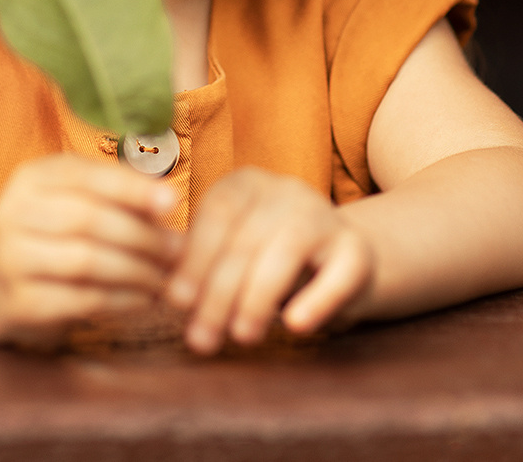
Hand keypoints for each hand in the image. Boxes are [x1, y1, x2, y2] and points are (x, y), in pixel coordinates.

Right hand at [0, 154, 181, 342]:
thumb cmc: (53, 231)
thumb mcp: (73, 199)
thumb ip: (115, 194)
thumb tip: (167, 203)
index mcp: (33, 178)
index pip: (86, 175)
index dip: (131, 188)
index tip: (172, 201)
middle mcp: (15, 212)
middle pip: (89, 219)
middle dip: (142, 236)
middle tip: (177, 251)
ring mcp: (11, 259)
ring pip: (86, 261)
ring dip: (137, 271)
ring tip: (166, 277)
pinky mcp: (19, 302)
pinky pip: (81, 300)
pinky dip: (121, 300)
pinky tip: (143, 299)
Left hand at [166, 166, 373, 353]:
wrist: (337, 264)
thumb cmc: (265, 262)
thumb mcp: (229, 253)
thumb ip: (197, 264)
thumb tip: (163, 290)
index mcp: (245, 184)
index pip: (215, 215)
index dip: (194, 259)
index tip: (176, 301)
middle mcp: (286, 190)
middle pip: (246, 240)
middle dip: (219, 294)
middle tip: (202, 338)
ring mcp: (325, 216)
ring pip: (285, 252)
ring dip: (258, 298)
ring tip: (242, 336)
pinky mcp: (358, 250)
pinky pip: (339, 274)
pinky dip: (317, 299)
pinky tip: (296, 325)